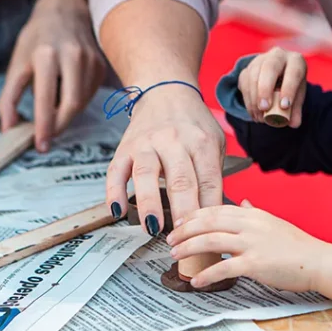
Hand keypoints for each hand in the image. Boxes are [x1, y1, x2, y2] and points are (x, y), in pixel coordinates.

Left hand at [0, 0, 105, 150]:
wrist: (64, 11)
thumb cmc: (36, 39)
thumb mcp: (17, 64)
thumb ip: (9, 98)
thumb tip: (7, 129)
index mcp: (47, 56)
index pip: (48, 100)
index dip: (44, 126)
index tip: (40, 145)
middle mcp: (73, 56)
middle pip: (72, 105)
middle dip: (59, 126)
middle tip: (47, 138)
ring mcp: (90, 61)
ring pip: (82, 102)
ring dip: (66, 114)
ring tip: (52, 109)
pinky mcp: (100, 66)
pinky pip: (89, 94)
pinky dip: (75, 102)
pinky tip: (65, 92)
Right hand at [106, 83, 225, 232]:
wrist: (165, 92)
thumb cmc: (193, 125)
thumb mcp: (214, 143)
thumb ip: (214, 175)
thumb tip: (216, 217)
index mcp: (201, 143)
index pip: (209, 182)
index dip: (208, 211)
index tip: (207, 234)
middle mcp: (174, 141)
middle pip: (181, 180)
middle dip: (182, 212)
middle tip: (183, 238)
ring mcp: (147, 144)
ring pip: (147, 174)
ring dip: (149, 203)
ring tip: (152, 229)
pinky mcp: (124, 148)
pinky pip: (116, 171)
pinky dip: (114, 191)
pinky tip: (117, 211)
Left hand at [166, 200, 331, 291]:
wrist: (318, 262)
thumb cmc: (298, 247)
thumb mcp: (274, 222)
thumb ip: (254, 213)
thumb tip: (243, 203)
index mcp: (253, 214)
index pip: (215, 209)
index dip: (193, 215)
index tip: (179, 222)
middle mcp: (250, 225)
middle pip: (208, 222)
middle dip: (184, 230)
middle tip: (170, 239)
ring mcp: (252, 244)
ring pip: (210, 241)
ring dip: (188, 248)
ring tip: (175, 255)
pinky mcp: (256, 264)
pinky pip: (224, 268)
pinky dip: (206, 274)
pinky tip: (196, 280)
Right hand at [238, 46, 306, 125]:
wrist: (278, 76)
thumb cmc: (291, 86)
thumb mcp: (297, 97)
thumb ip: (296, 110)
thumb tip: (294, 123)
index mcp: (295, 61)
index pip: (293, 72)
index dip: (288, 89)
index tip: (284, 106)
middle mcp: (278, 55)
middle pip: (270, 68)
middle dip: (265, 89)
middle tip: (264, 108)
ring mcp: (260, 60)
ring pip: (253, 74)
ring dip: (254, 97)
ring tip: (259, 116)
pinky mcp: (248, 68)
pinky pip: (244, 82)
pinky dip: (247, 99)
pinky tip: (253, 112)